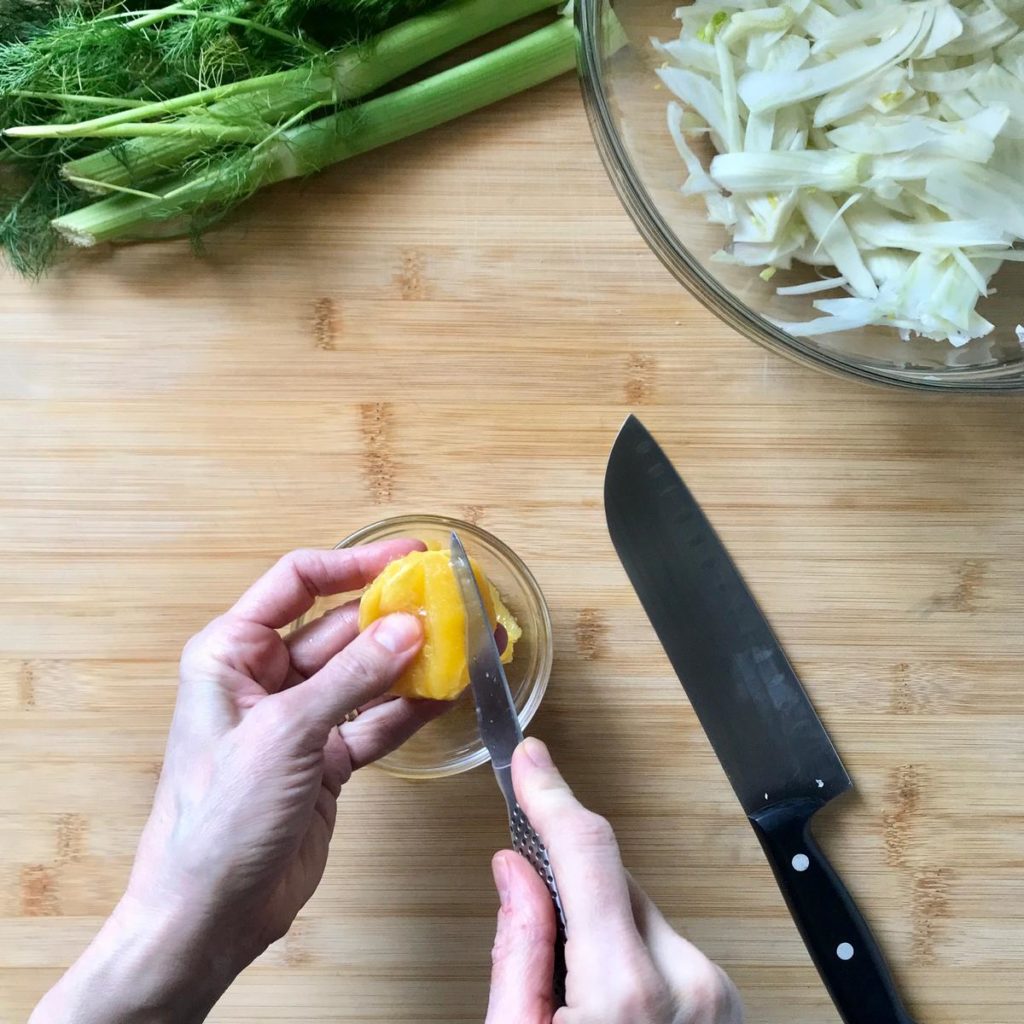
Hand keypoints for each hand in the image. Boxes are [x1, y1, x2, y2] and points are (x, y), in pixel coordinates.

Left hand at [31, 541, 445, 1023]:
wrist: (209, 915)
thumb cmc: (217, 818)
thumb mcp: (285, 732)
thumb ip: (352, 676)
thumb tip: (408, 628)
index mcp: (232, 653)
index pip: (297, 583)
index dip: (353, 564)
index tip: (407, 557)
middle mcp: (266, 679)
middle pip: (340, 627)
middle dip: (394, 615)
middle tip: (450, 602)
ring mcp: (300, 720)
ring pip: (365, 674)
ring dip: (411, 660)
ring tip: (463, 642)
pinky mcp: (326, 760)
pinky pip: (376, 721)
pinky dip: (409, 708)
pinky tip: (446, 693)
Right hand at [486, 738, 742, 1023]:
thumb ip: (518, 951)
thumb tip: (514, 871)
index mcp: (625, 989)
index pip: (586, 850)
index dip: (552, 795)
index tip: (531, 761)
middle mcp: (684, 979)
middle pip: (612, 882)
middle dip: (569, 892)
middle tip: (540, 950)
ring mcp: (713, 992)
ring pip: (637, 912)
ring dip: (602, 932)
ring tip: (582, 1004)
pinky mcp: (726, 1001)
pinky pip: (663, 946)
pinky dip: (632, 961)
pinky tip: (616, 1012)